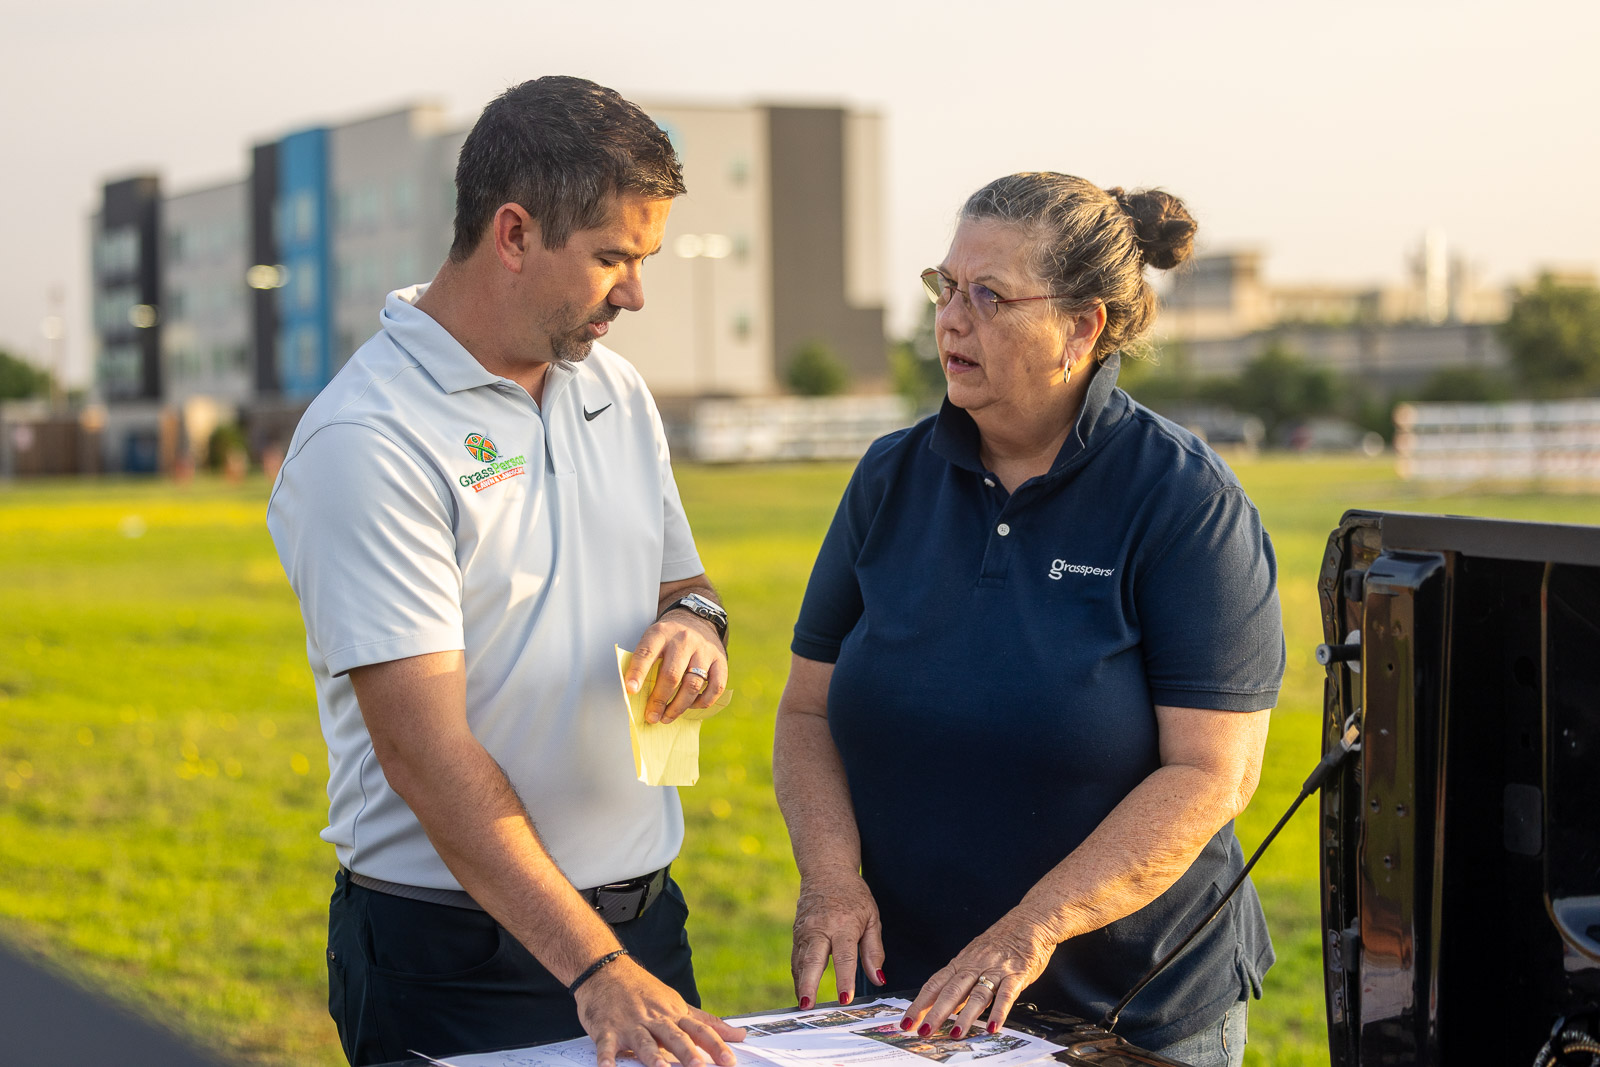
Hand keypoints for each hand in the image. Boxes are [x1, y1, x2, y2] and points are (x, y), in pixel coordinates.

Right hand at [576, 955, 744, 1066]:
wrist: (608, 971)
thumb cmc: (645, 992)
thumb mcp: (678, 1004)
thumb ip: (707, 1023)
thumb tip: (740, 1034)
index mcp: (674, 1014)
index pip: (700, 1030)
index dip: (716, 1045)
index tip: (730, 1061)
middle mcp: (655, 1019)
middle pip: (674, 1036)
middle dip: (687, 1052)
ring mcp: (631, 1024)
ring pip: (643, 1041)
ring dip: (652, 1056)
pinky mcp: (607, 1029)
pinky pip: (606, 1045)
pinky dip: (606, 1057)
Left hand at [626, 613, 727, 724]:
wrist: (697, 621)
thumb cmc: (668, 638)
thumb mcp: (652, 639)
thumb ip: (644, 661)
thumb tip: (635, 694)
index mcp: (661, 633)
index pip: (647, 653)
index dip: (638, 673)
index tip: (630, 691)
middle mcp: (684, 640)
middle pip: (671, 675)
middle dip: (659, 700)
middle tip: (651, 717)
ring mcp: (704, 650)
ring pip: (692, 685)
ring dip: (678, 706)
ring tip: (667, 717)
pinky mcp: (720, 660)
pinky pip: (716, 687)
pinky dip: (703, 702)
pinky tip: (691, 706)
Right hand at [792, 869, 885, 1008]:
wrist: (826, 870)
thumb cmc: (854, 895)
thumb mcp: (872, 918)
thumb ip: (874, 950)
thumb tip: (879, 978)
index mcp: (843, 924)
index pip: (845, 957)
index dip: (845, 979)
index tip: (846, 999)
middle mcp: (820, 928)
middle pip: (813, 960)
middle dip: (809, 984)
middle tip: (808, 1005)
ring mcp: (805, 930)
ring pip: (800, 961)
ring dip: (800, 984)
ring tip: (803, 1004)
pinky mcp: (796, 932)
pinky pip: (795, 957)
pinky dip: (797, 975)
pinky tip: (801, 990)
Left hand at [899, 911, 1056, 1038]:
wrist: (1029, 921)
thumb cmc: (1001, 941)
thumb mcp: (974, 957)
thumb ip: (961, 982)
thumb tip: (944, 1006)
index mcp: (962, 962)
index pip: (935, 984)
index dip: (919, 1003)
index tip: (907, 1021)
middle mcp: (975, 965)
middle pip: (951, 990)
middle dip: (935, 1013)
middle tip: (924, 1031)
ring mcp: (995, 969)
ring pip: (977, 993)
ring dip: (965, 1015)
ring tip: (955, 1033)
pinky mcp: (1017, 974)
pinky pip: (1007, 994)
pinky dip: (999, 1011)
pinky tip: (992, 1026)